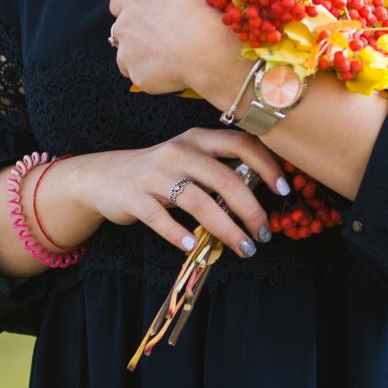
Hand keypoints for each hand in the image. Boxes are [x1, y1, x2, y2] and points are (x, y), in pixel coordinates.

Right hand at [83, 127, 288, 256]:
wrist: (104, 176)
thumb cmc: (159, 171)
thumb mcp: (188, 158)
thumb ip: (219, 167)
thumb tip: (262, 189)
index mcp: (197, 139)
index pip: (241, 143)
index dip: (267, 165)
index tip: (283, 190)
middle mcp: (179, 152)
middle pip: (225, 178)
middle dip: (251, 209)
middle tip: (264, 232)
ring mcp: (156, 174)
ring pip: (199, 202)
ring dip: (226, 229)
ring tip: (244, 248)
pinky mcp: (135, 198)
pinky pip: (161, 219)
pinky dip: (180, 235)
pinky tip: (195, 248)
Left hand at [106, 0, 245, 99]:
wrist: (208, 51)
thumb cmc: (202, 15)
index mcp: (136, 0)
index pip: (116, 4)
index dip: (130, 11)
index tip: (145, 17)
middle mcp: (124, 25)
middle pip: (120, 31)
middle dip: (134, 36)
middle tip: (161, 40)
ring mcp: (127, 53)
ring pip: (126, 57)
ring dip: (139, 58)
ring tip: (167, 59)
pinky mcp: (136, 75)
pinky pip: (140, 75)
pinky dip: (151, 75)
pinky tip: (172, 72)